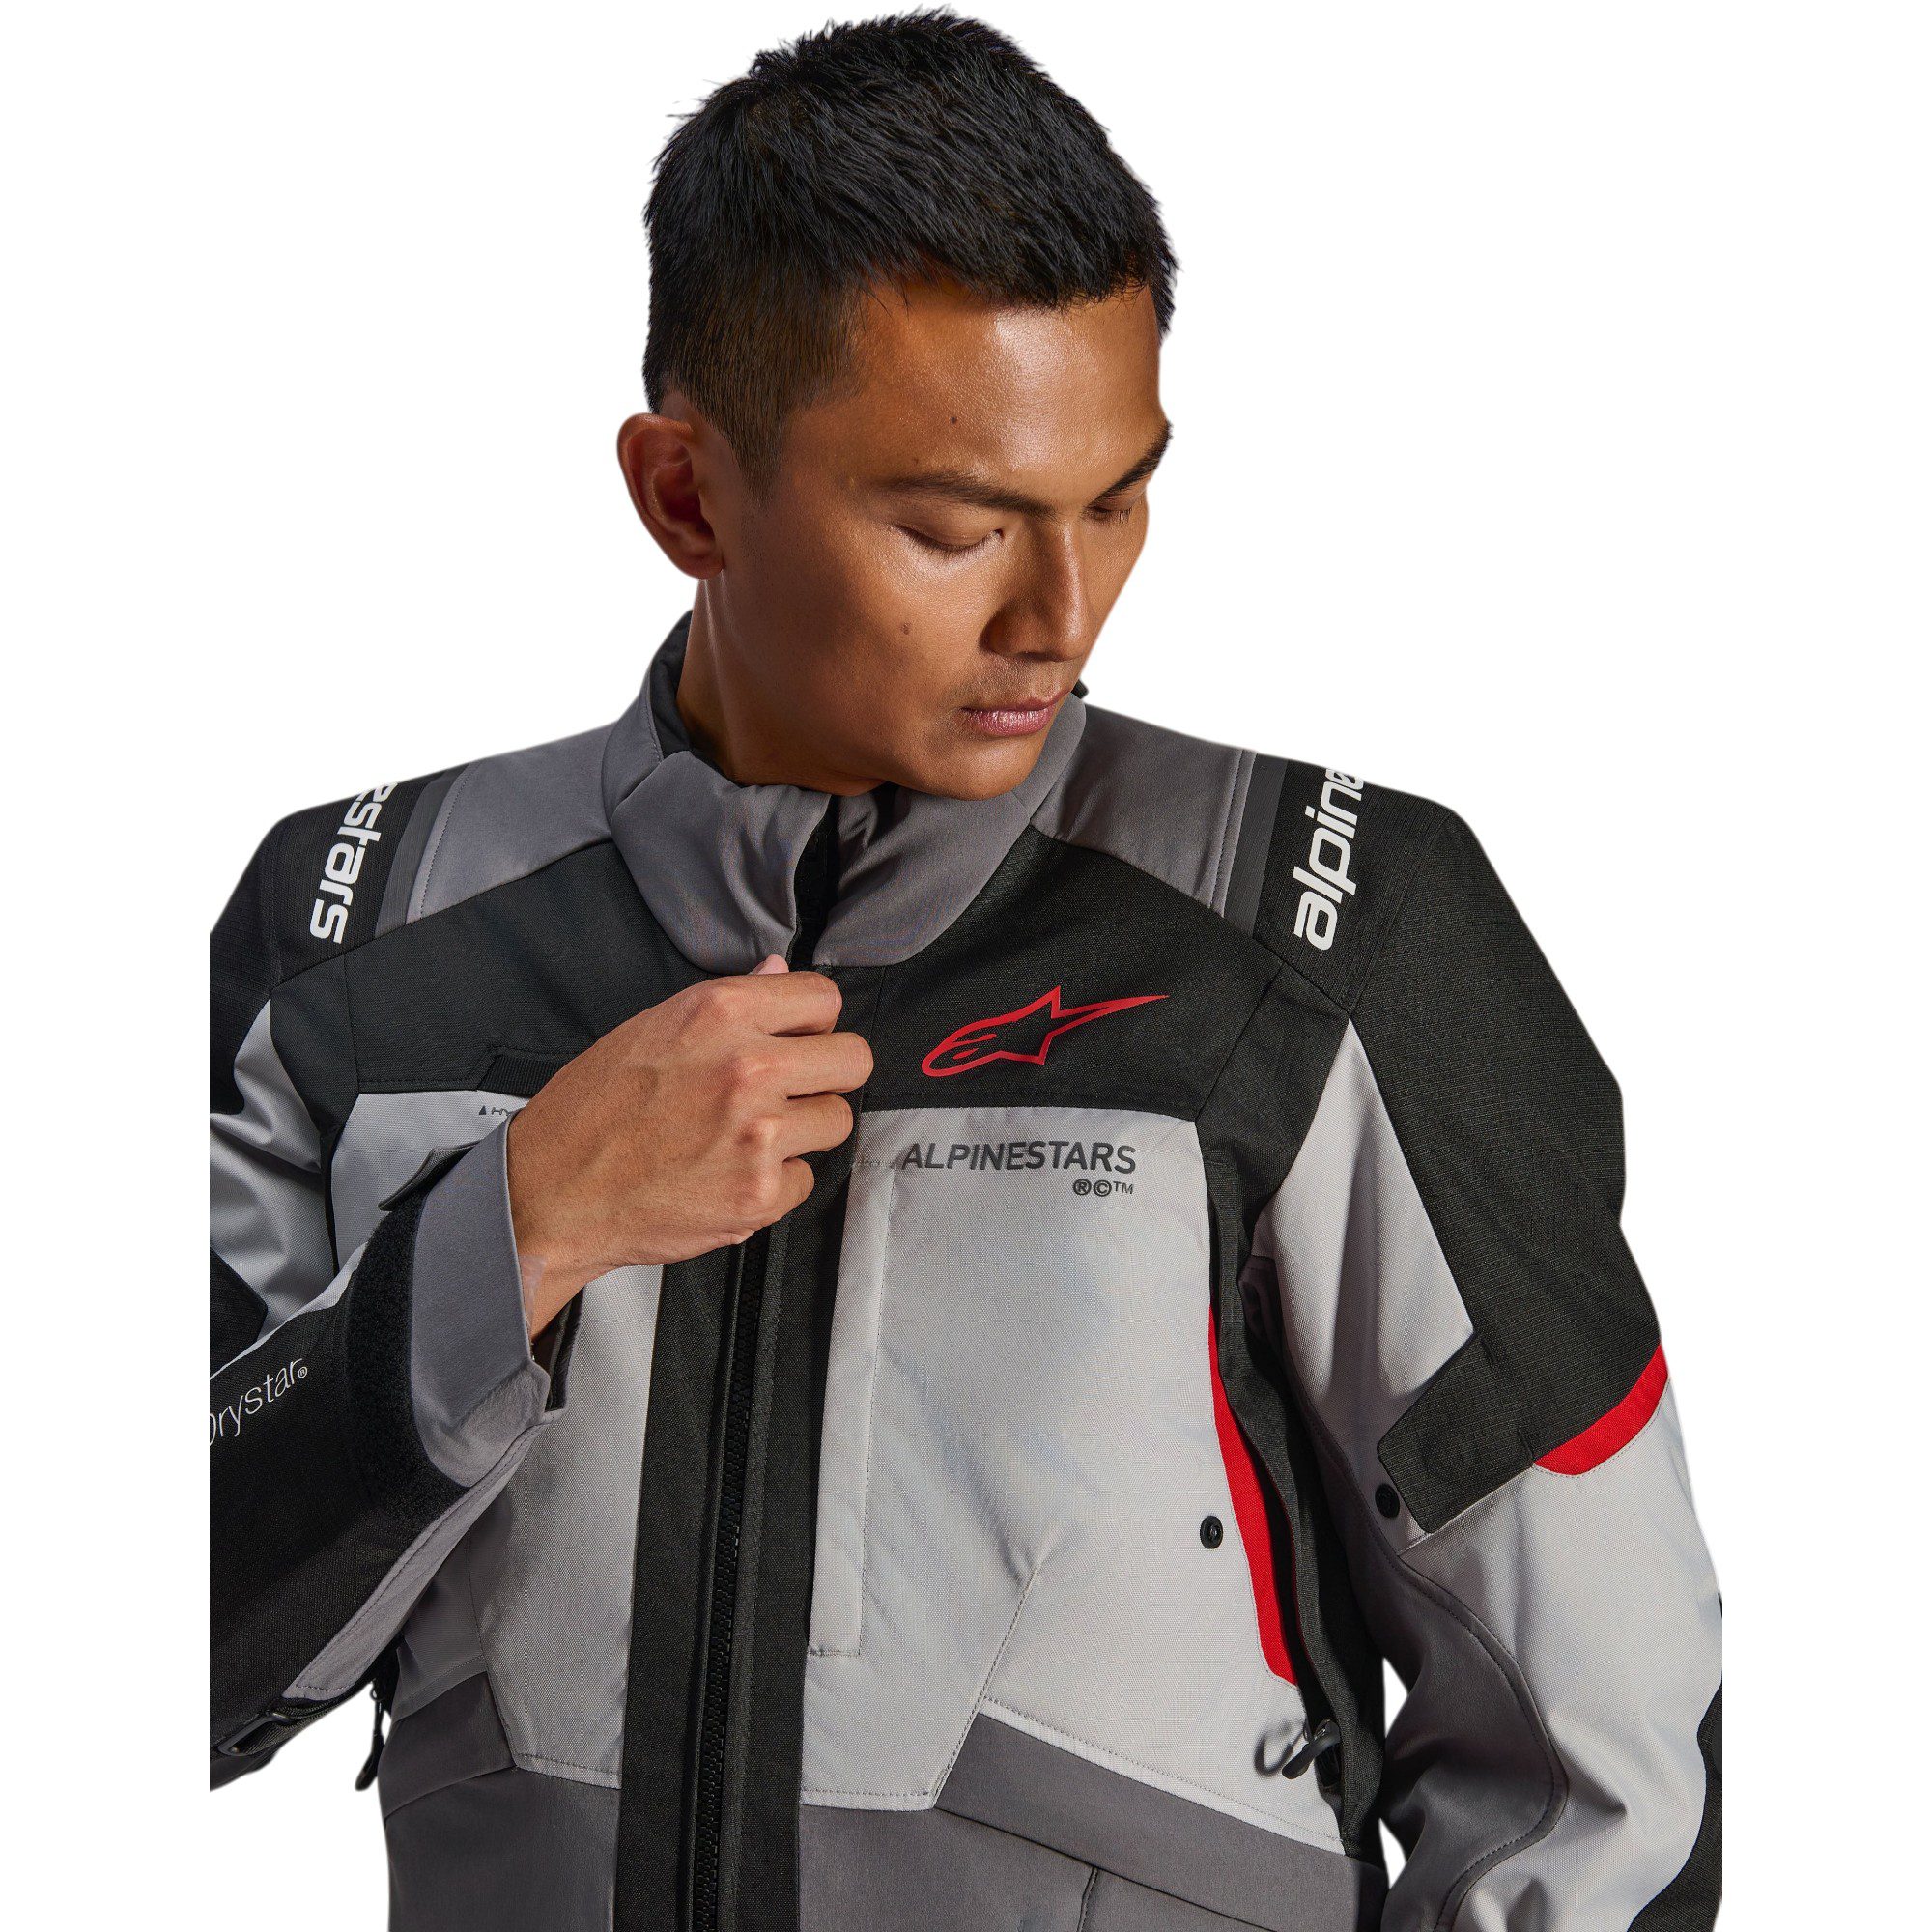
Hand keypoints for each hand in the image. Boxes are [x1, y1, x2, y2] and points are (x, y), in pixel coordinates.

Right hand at [504, 955, 871, 1336]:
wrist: (551, 1193)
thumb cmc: (589, 1112)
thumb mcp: (650, 1029)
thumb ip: (728, 1003)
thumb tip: (777, 973)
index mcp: (719, 1013)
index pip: (824, 998)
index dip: (812, 1022)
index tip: (798, 1039)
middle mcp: (747, 1067)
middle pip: (853, 1059)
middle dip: (825, 1073)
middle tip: (790, 1089)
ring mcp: (758, 1134)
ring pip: (836, 1121)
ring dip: (802, 1130)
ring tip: (748, 1135)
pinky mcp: (760, 1193)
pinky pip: (806, 1178)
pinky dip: (776, 1181)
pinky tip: (730, 1173)